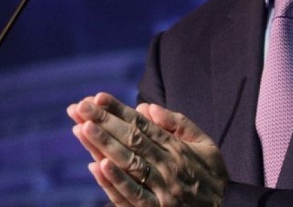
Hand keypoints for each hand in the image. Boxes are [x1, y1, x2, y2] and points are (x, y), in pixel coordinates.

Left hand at [67, 92, 228, 205]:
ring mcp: (161, 189)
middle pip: (130, 139)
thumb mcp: (205, 144)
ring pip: (127, 164)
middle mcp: (167, 165)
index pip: (141, 124)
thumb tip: (146, 107)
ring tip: (82, 128)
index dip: (118, 110)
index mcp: (176, 148)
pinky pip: (131, 196)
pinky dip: (113, 181)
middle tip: (79, 107)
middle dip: (103, 121)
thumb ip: (177, 123)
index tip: (97, 97)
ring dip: (103, 145)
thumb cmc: (212, 176)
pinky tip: (96, 165)